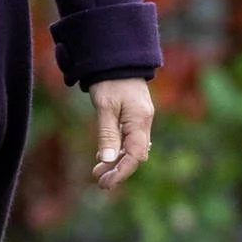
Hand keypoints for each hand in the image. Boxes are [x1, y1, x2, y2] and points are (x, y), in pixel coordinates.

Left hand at [88, 77, 153, 191]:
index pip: (135, 155)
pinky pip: (129, 139)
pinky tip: (104, 156)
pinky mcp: (135, 117)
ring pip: (132, 148)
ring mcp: (141, 120)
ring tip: (97, 172)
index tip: (106, 183)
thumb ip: (107, 133)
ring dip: (116, 162)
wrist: (117, 59)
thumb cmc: (110, 81)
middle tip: (100, 181)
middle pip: (135, 155)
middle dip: (118, 170)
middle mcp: (144, 123)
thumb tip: (107, 159)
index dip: (122, 171)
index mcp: (140, 121)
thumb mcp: (105, 106)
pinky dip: (118, 150)